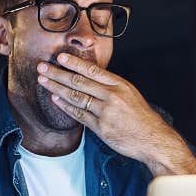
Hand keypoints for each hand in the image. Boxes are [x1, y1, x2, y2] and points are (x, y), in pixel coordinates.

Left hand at [36, 53, 195, 174]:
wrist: (153, 139)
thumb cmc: (141, 117)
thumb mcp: (129, 94)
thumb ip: (110, 86)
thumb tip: (88, 77)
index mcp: (119, 84)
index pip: (92, 70)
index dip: (74, 63)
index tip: (59, 57)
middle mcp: (112, 96)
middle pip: (79, 82)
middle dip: (58, 73)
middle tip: (42, 67)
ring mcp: (105, 112)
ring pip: (76, 97)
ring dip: (56, 88)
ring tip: (43, 81)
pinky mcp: (101, 128)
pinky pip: (79, 115)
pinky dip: (65, 106)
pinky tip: (55, 99)